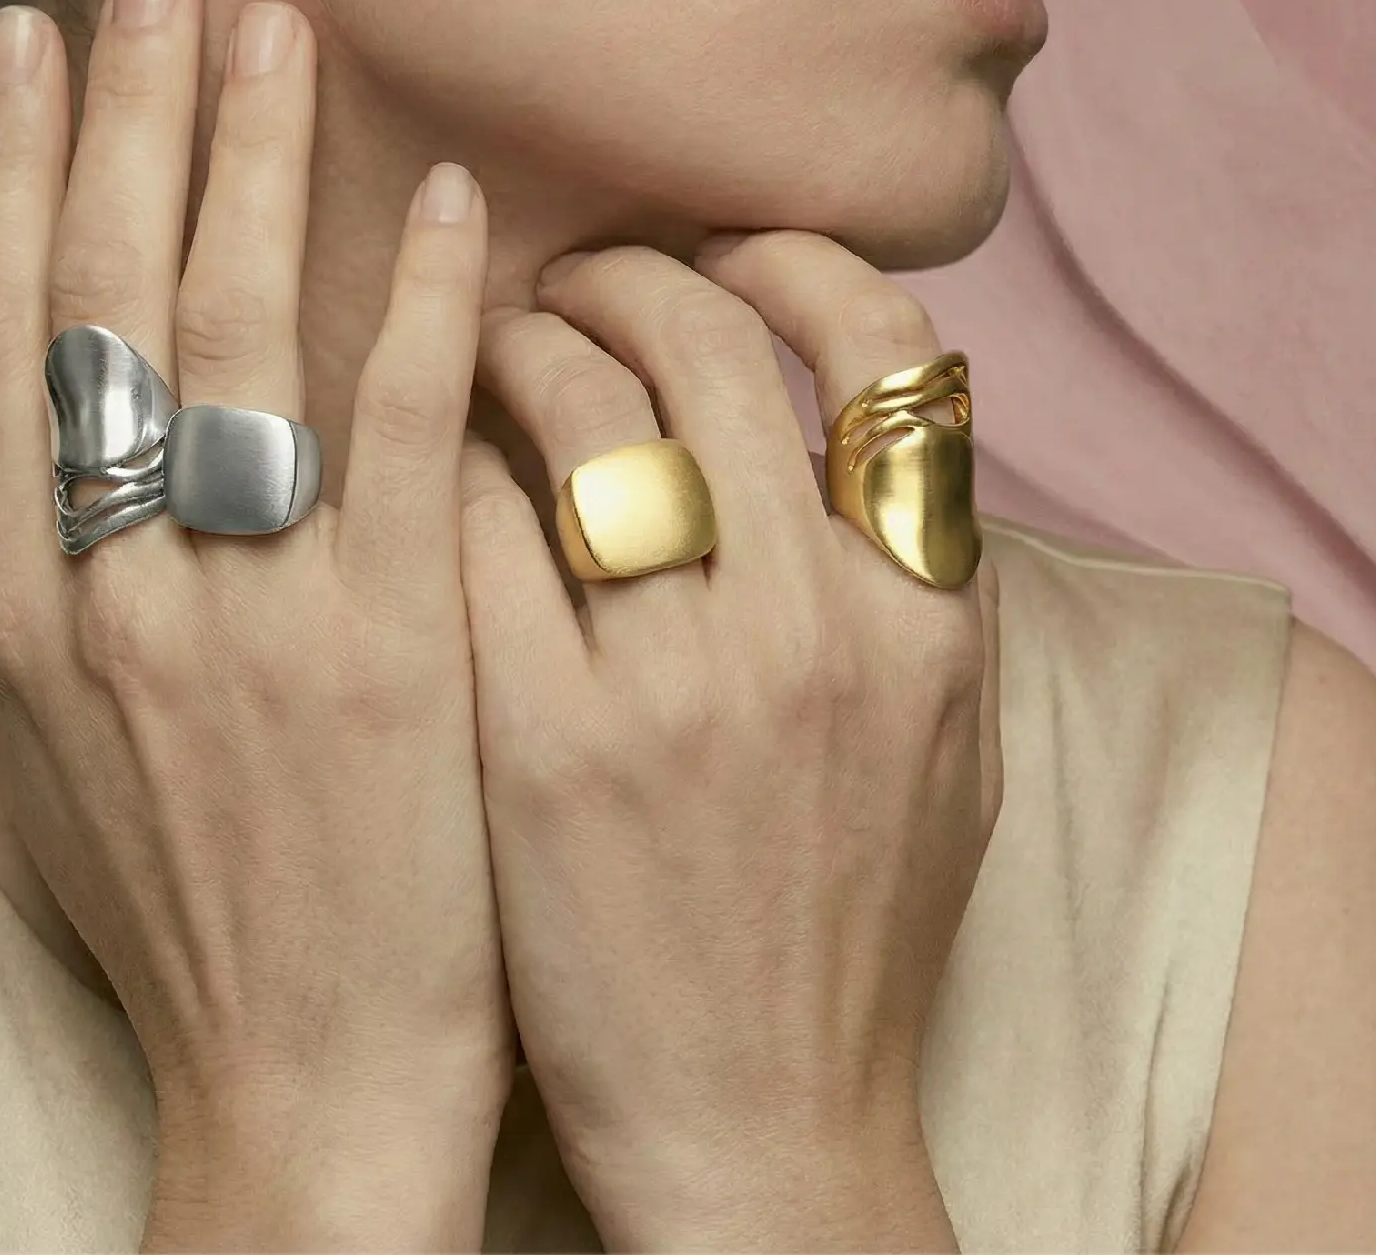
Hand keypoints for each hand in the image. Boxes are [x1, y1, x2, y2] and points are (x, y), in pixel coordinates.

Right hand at [0, 0, 508, 1246]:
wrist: (298, 1082)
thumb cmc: (206, 909)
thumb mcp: (91, 743)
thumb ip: (85, 576)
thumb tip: (96, 421)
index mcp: (28, 605)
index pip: (0, 337)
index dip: (16, 175)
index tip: (34, 47)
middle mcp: (111, 584)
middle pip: (103, 298)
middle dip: (125, 121)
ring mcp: (246, 611)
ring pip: (235, 333)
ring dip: (252, 165)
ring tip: (274, 34)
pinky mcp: (388, 646)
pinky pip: (401, 433)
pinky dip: (418, 304)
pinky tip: (448, 202)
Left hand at [458, 230, 1001, 1249]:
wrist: (761, 1129)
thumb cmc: (849, 935)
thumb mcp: (950, 746)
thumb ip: (927, 571)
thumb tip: (871, 406)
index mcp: (931, 614)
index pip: (887, 346)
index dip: (795, 260)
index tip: (728, 246)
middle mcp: (821, 625)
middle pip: (710, 340)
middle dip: (627, 272)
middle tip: (571, 280)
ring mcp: (680, 684)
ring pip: (579, 403)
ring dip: (520, 340)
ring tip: (485, 350)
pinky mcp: (546, 744)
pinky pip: (477, 522)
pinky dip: (448, 462)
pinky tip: (425, 466)